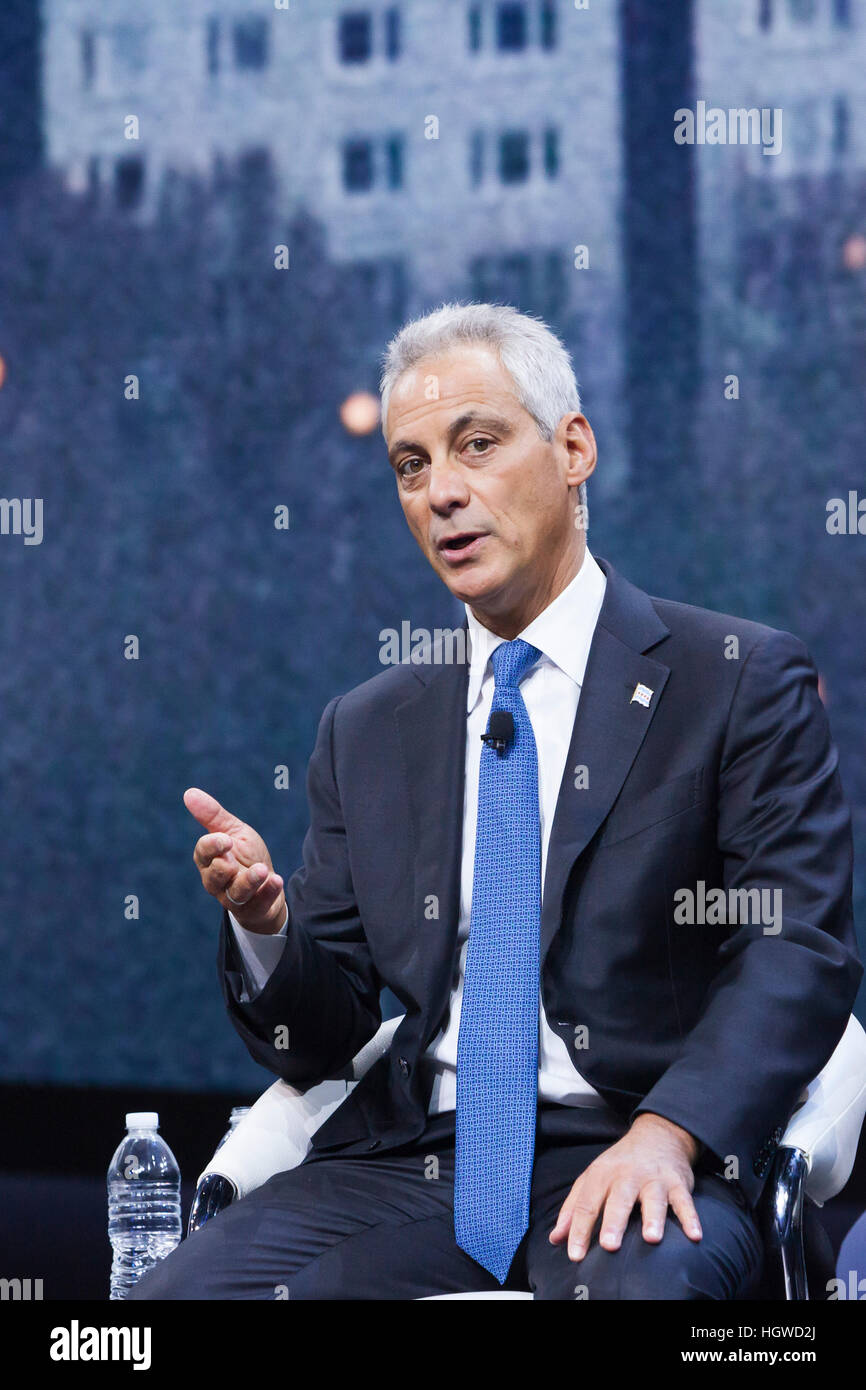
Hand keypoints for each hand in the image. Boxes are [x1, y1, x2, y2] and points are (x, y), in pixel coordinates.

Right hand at [185, 787, 286, 934]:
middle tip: (233, 859)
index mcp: (209, 859)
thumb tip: (189, 793)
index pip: (203, 853)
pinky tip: (276, 880)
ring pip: (235, 894)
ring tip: (261, 870)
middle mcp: (217, 881)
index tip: (225, 839)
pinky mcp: (252, 909)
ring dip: (248, 882)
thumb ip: (213, 816)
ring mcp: (234, 897)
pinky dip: (267, 893)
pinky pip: (257, 905)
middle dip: (223, 868)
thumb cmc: (245, 854)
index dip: (212, 846)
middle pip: (213, 878)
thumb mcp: (233, 831)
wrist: (267, 882)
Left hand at [549, 1112, 702, 1260]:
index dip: (579, 1229)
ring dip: (653, 1217)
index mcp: (602, 1174)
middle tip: (609, 1245)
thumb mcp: (592, 1178)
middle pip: (619, 1200)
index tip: (575, 1254)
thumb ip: (573, 1208)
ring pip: (653, 1198)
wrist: (657, 1135)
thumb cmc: (620, 1164)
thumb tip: (555, 1238)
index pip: (587, 1203)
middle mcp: (627, 1175)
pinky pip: (685, 1201)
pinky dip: (690, 1217)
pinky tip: (694, 1234)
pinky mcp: (677, 1183)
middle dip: (613, 1222)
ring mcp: (654, 1179)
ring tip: (651, 1237)